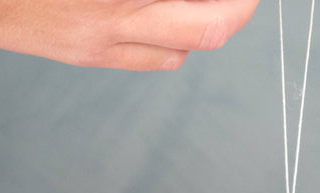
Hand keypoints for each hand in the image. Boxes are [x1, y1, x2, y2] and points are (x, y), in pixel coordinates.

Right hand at [0, 0, 258, 69]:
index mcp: (113, 2)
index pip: (204, 13)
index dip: (236, 1)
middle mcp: (109, 27)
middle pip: (204, 34)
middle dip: (235, 11)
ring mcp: (96, 48)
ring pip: (178, 54)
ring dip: (202, 27)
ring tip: (203, 1)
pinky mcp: (83, 56)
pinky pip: (147, 59)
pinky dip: (168, 39)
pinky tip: (160, 12)